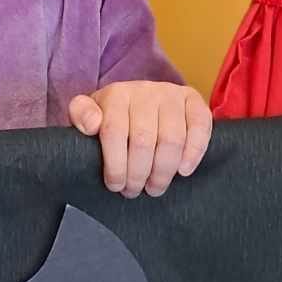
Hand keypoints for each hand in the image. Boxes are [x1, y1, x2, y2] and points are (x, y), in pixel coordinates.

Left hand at [68, 81, 212, 197]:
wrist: (140, 100)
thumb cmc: (113, 116)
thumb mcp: (89, 114)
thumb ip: (81, 115)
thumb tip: (92, 124)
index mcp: (116, 94)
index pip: (113, 131)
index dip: (115, 165)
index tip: (115, 185)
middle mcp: (145, 90)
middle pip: (144, 140)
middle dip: (138, 174)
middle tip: (134, 191)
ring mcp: (171, 94)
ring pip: (172, 138)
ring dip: (163, 171)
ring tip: (154, 187)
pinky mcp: (193, 101)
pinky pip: (200, 126)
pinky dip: (194, 152)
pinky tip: (183, 171)